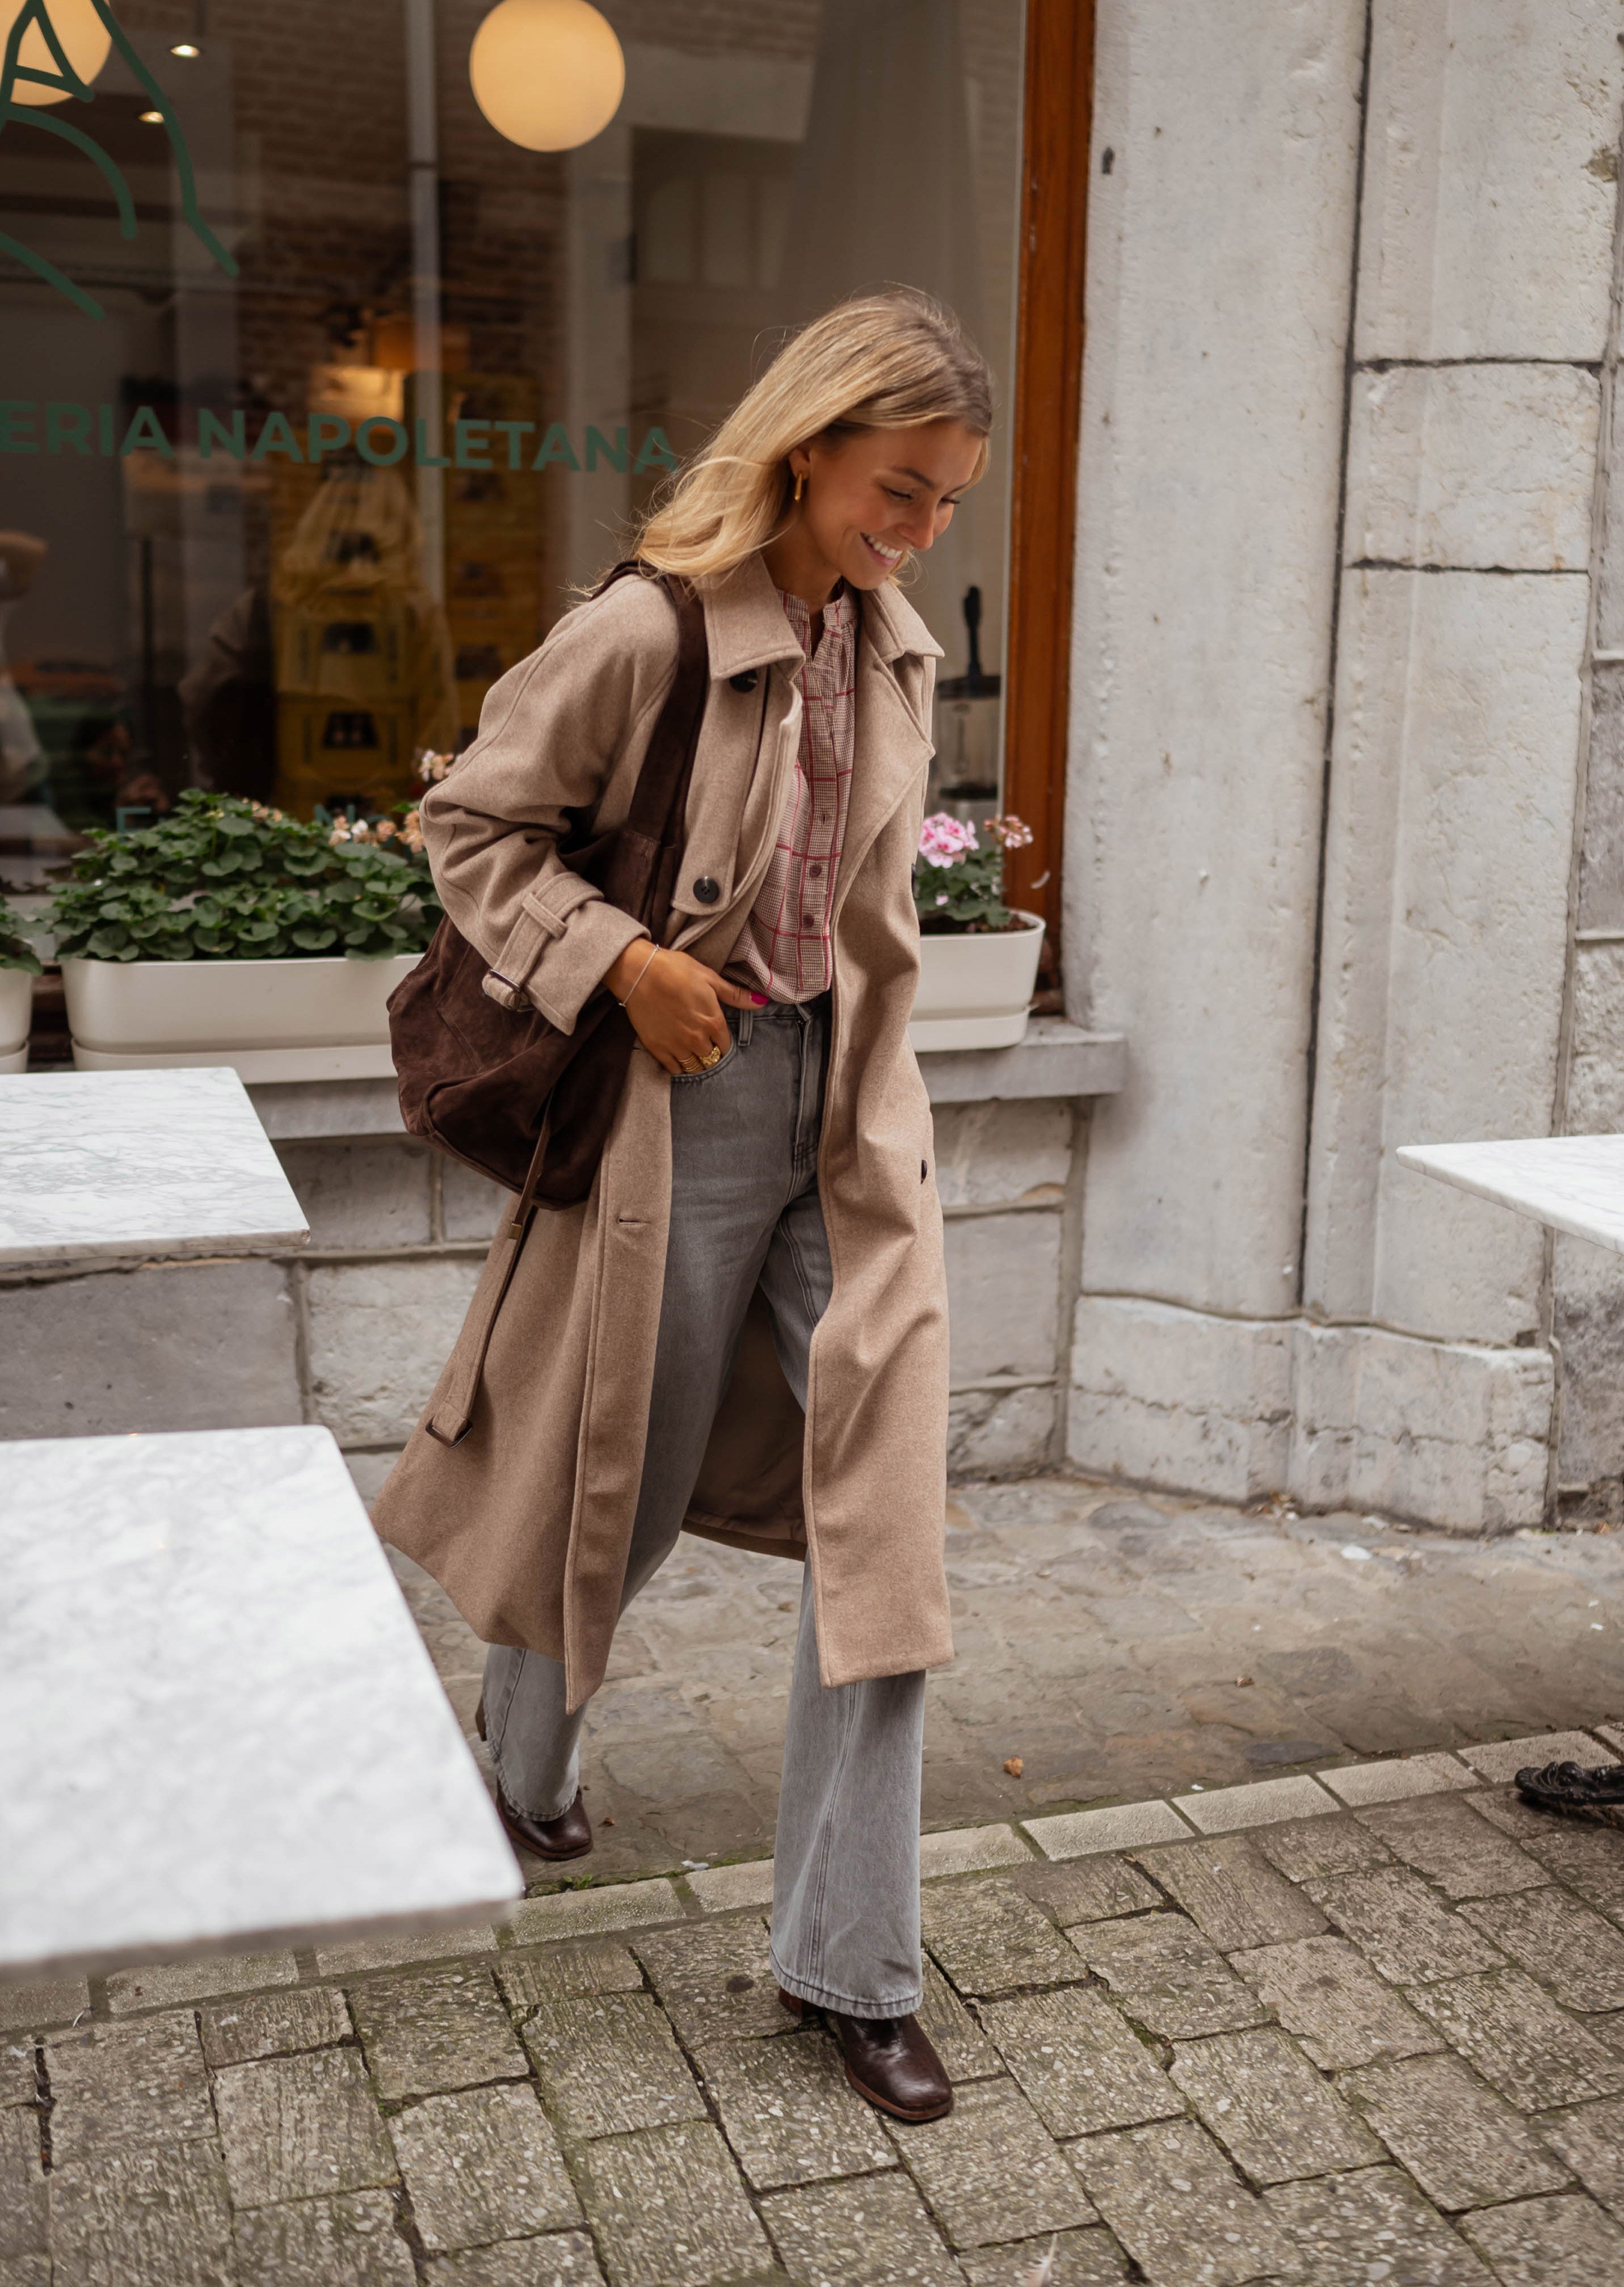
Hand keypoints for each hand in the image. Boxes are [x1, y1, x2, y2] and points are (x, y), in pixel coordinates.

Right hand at [605, 942, 765, 1076]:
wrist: (639, 972)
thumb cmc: (675, 970)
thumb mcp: (709, 978)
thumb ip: (735, 995)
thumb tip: (762, 1001)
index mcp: (713, 1022)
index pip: (726, 1045)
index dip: (722, 1043)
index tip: (717, 1039)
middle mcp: (697, 1039)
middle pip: (711, 1058)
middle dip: (711, 1053)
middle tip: (705, 1046)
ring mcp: (677, 1046)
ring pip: (694, 1067)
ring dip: (697, 1062)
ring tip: (693, 1054)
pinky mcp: (657, 1048)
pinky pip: (673, 1069)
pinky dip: (679, 1067)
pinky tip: (679, 1059)